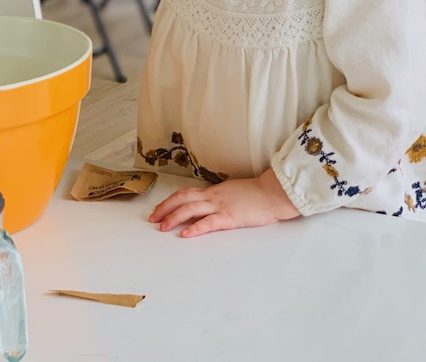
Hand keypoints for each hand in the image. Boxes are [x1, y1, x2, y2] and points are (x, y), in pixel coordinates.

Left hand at [148, 169, 299, 237]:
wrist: (273, 193)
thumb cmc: (256, 195)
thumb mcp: (233, 193)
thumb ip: (219, 199)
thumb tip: (207, 205)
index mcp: (213, 191)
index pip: (186, 193)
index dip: (170, 201)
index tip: (159, 209)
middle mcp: (213, 196)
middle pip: (182, 198)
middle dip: (165, 208)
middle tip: (152, 218)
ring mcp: (220, 206)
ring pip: (190, 209)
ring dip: (173, 218)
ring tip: (162, 227)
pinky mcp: (230, 218)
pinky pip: (208, 223)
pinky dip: (194, 228)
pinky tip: (184, 234)